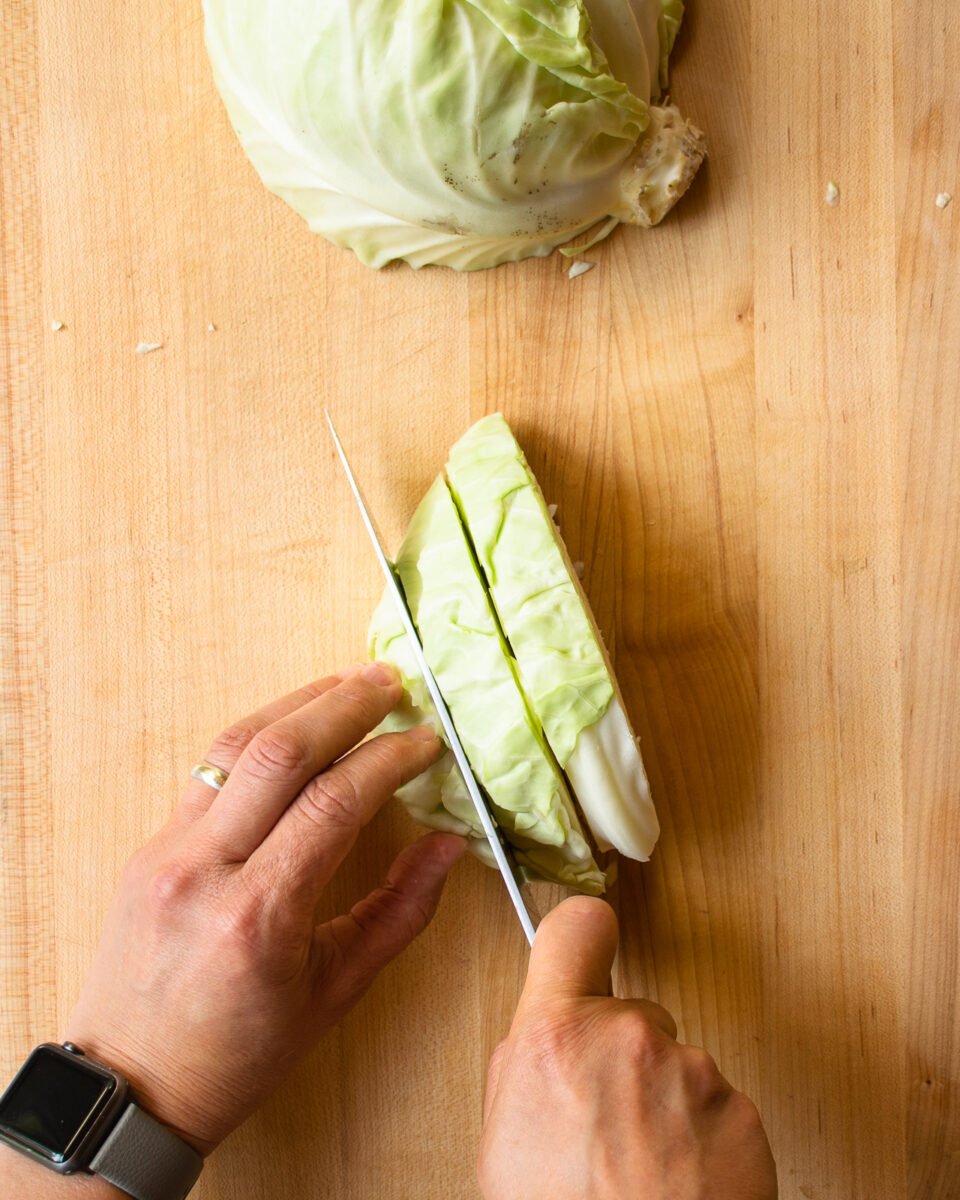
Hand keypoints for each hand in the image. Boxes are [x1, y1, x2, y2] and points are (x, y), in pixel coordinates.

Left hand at [63, 664, 464, 1155]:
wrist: (132, 1087)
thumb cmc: (239, 1053)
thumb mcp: (336, 991)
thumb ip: (399, 912)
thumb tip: (448, 845)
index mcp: (259, 916)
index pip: (333, 802)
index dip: (389, 759)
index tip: (427, 741)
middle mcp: (204, 869)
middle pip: (280, 753)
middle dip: (344, 705)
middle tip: (391, 683)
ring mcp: (166, 850)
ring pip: (234, 745)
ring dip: (298, 703)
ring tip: (348, 684)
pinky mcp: (149, 844)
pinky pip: (208, 770)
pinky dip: (259, 735)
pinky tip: (294, 723)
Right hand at [478, 898, 776, 1199]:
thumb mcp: (502, 1135)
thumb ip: (529, 1060)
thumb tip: (548, 1034)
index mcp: (556, 1035)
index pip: (577, 927)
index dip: (581, 935)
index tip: (589, 942)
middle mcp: (628, 1037)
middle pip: (632, 1013)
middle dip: (622, 1055)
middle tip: (606, 1123)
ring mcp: (691, 1072)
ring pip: (677, 1064)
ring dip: (664, 1104)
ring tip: (642, 1171)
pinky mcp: (741, 1112)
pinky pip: (717, 1106)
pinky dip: (704, 1139)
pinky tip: (678, 1183)